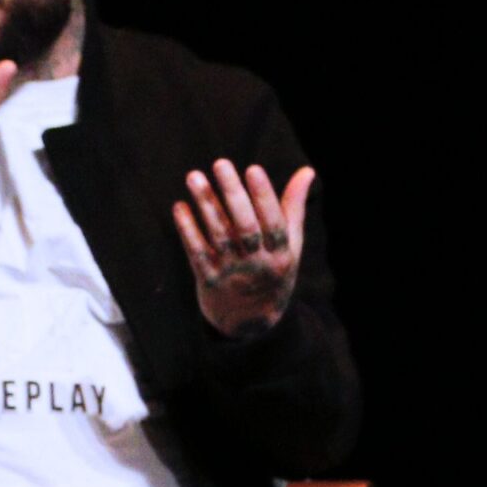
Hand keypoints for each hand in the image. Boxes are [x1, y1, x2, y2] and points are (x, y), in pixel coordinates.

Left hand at [172, 159, 312, 338]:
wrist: (250, 323)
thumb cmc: (272, 272)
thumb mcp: (291, 246)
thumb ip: (294, 207)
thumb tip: (307, 171)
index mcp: (280, 256)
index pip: (275, 223)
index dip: (264, 197)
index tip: (253, 168)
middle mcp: (257, 265)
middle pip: (245, 228)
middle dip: (233, 194)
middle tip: (220, 163)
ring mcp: (231, 273)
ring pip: (218, 236)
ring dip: (206, 205)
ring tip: (194, 176)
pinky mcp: (207, 279)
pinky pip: (195, 252)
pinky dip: (187, 229)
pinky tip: (180, 206)